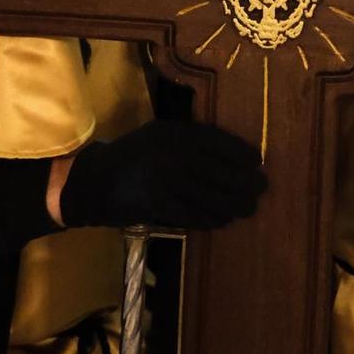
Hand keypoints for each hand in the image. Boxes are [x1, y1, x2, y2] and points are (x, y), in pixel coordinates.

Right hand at [57, 120, 265, 229]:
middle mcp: (173, 153)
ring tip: (247, 209)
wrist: (93, 180)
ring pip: (212, 195)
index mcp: (175, 132)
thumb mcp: (159, 136)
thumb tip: (232, 156)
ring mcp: (166, 179)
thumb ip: (190, 141)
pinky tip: (222, 220)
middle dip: (245, 183)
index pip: (218, 141)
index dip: (241, 153)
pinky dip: (212, 219)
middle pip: (221, 170)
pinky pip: (194, 214)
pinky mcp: (159, 204)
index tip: (257, 162)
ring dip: (234, 204)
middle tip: (260, 190)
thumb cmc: (133, 155)